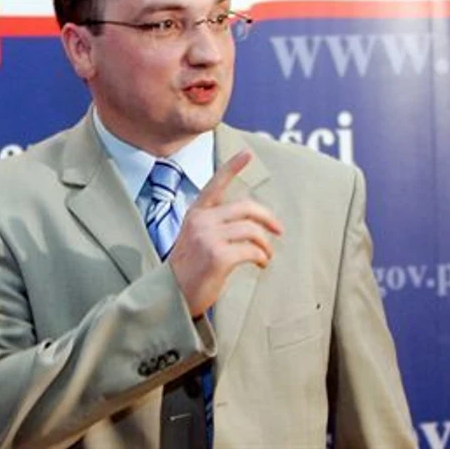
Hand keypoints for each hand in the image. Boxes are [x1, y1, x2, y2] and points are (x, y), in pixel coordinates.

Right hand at [168, 150, 283, 316]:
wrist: (170, 295)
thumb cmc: (188, 269)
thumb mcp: (195, 238)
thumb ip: (214, 224)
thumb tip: (250, 222)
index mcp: (195, 214)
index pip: (215, 185)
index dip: (232, 167)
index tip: (247, 153)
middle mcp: (201, 221)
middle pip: (246, 207)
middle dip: (268, 217)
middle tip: (279, 230)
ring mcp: (208, 237)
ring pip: (252, 230)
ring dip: (266, 244)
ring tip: (266, 256)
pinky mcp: (218, 256)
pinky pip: (252, 250)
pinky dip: (262, 257)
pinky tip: (260, 264)